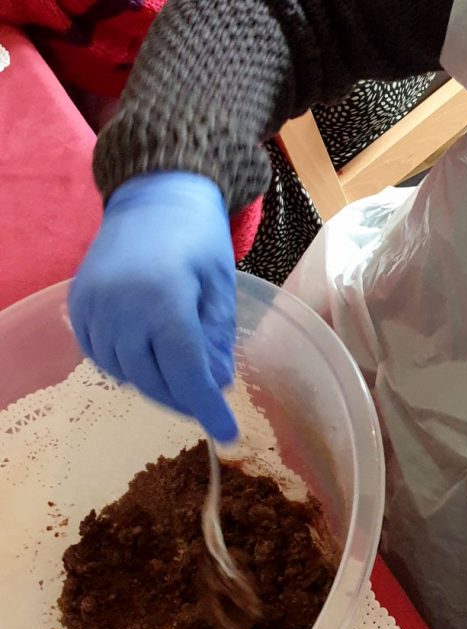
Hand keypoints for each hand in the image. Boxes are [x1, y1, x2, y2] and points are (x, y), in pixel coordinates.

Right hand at [69, 172, 237, 440]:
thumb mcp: (219, 283)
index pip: (186, 371)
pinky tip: (146, 355)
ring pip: (124, 372)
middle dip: (182, 397)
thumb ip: (216, 336)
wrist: (151, 194)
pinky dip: (124, 364)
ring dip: (154, 382)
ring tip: (178, 372)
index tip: (227, 433)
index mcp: (164, 298)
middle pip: (152, 379)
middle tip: (205, 399)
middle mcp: (121, 306)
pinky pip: (99, 354)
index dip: (207, 407)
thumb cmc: (196, 237)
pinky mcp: (77, 304)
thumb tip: (215, 384)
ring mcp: (93, 306)